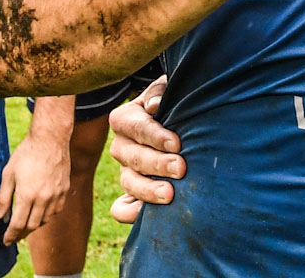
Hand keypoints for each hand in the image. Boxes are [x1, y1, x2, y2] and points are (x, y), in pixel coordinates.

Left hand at [0, 127, 69, 244]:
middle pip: (32, 225)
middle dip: (21, 233)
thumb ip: (3, 197)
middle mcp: (43, 197)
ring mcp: (56, 194)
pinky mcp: (64, 189)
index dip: (11, 235)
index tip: (6, 241)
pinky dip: (47, 216)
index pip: (18, 224)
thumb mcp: (8, 174)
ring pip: (45, 219)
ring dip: (35, 226)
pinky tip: (41, 213)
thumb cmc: (26, 154)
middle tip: (14, 236)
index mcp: (27, 194)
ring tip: (26, 225)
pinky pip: (56, 210)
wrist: (50, 139)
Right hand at [109, 76, 181, 224]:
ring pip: (128, 183)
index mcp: (125, 118)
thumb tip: (154, 105)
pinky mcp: (132, 193)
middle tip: (181, 168)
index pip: (136, 127)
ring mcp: (125, 171)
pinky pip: (122, 208)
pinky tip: (147, 216)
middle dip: (157, 164)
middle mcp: (121, 145)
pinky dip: (131, 213)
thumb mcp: (170, 88)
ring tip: (171, 195)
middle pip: (132, 157)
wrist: (183, 120)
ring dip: (148, 191)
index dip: (155, 136)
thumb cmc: (177, 100)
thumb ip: (160, 92)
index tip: (177, 144)